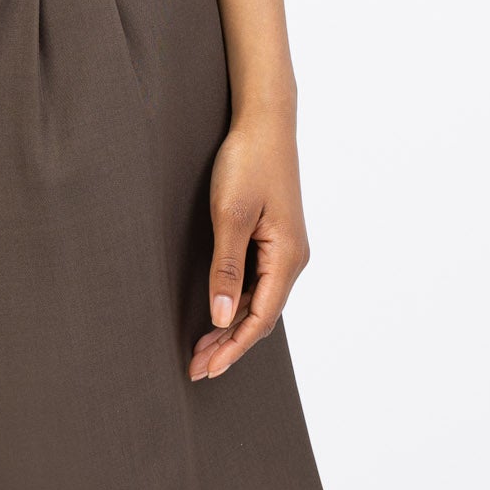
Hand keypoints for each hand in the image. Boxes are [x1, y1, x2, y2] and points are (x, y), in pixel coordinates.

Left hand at [190, 110, 309, 381]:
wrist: (265, 120)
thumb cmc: (247, 161)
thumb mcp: (230, 214)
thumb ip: (226, 268)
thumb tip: (222, 317)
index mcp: (287, 258)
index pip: (259, 319)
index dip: (232, 348)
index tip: (205, 369)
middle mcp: (292, 259)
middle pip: (261, 315)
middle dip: (229, 343)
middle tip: (196, 367)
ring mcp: (286, 248)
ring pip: (260, 300)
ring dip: (232, 324)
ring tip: (202, 348)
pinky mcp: (275, 236)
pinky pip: (259, 281)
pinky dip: (238, 301)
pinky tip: (220, 309)